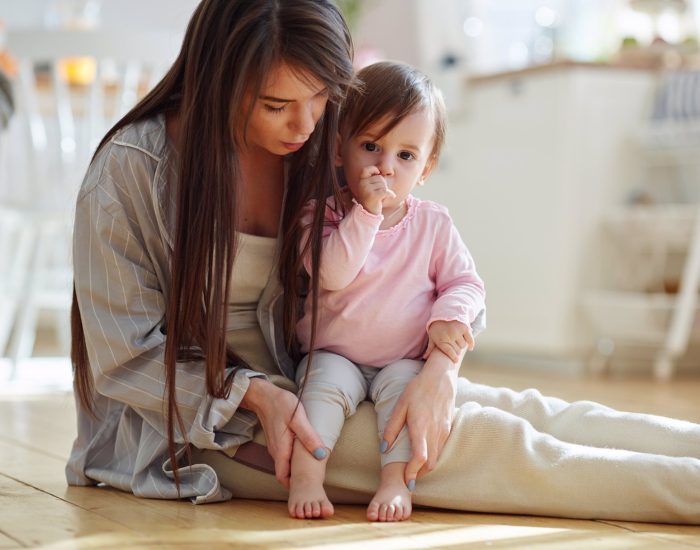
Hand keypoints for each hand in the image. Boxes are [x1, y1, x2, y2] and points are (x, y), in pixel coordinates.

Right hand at [240, 378, 324, 488]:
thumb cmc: (281, 405)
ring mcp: (275, 447)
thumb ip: (309, 437)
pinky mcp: (276, 441)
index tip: (308, 485)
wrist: (264, 395)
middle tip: (314, 478)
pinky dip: (294, 459)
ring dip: (296, 468)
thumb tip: (321, 455)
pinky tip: (304, 452)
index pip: (283, 478)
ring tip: (312, 467)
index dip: (294, 485)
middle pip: (285, 473)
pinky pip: (285, 456)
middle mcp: (275, 452)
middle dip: (297, 479)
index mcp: (281, 450)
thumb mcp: (298, 419)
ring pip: (285, 464)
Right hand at [356, 165, 395, 214]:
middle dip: (383, 184)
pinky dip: (391, 194)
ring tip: (380, 197)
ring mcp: (367, 190)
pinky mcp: (373, 196)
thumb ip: (374, 179)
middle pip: (379, 178)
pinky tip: (392, 196)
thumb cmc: (371, 199)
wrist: (368, 213)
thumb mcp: (370, 187)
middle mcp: (362, 184)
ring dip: (385, 190)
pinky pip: (386, 191)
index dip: (373, 169)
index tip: (378, 173)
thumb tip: (385, 172)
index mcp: (361, 181)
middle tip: (379, 193)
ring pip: (383, 185)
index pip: (366, 170)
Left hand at [381, 350, 457, 487]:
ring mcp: (444, 431)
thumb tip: (384, 448)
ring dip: (426, 467)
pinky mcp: (448, 428)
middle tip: (407, 478)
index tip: (406, 481)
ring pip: (436, 458)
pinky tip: (424, 454)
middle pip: (430, 464)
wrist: (441, 377)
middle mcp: (435, 432)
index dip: (412, 472)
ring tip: (413, 469)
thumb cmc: (418, 389)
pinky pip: (441, 449)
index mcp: (421, 427)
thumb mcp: (400, 405)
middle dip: (419, 474)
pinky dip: (432, 456)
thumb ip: (392, 427)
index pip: (419, 458)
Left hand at [423, 320, 472, 362]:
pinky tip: (470, 348)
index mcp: (441, 340)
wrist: (443, 312)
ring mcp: (457, 332)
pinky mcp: (464, 327)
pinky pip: (470, 339)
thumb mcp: (432, 337)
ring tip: (458, 343)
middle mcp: (449, 336)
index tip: (456, 361)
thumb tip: (425, 358)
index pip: (450, 353)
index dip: (454, 358)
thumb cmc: (436, 327)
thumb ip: (430, 348)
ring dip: (461, 345)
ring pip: (463, 345)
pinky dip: (471, 344)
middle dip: (457, 351)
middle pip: (457, 350)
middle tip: (455, 349)